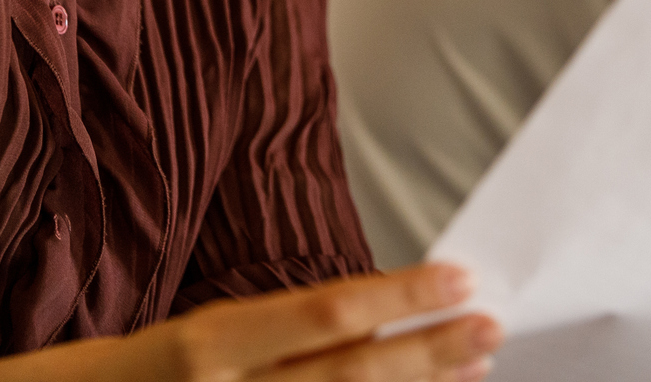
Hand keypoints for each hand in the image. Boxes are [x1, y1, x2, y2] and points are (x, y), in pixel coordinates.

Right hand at [0, 263, 500, 381]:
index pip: (316, 317)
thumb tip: (355, 323)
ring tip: (469, 375)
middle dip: (426, 357)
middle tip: (490, 328)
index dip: (397, 299)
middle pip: (342, 381)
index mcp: (190, 352)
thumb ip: (248, 340)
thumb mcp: (159, 347)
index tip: (460, 278)